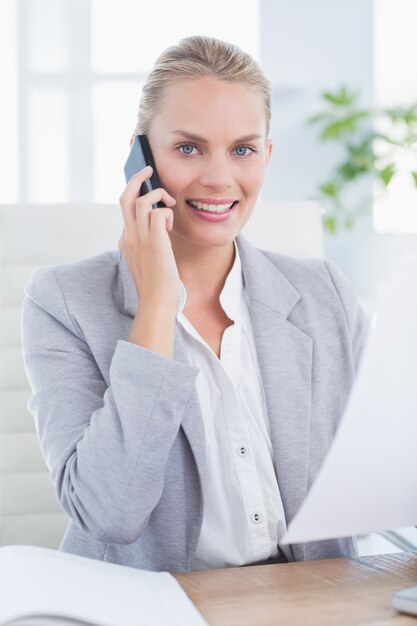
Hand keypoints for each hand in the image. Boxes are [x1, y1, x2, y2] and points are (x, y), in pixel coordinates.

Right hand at [118, 166, 180, 312]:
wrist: (156, 302)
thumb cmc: (156, 285)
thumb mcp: (147, 261)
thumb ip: (147, 245)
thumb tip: (159, 231)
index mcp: (125, 240)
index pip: (125, 209)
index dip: (137, 197)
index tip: (151, 196)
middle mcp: (128, 236)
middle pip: (125, 196)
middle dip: (137, 178)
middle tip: (149, 169)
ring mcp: (139, 238)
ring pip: (140, 200)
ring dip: (157, 195)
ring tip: (169, 203)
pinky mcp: (154, 242)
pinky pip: (157, 212)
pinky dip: (166, 212)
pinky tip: (172, 224)